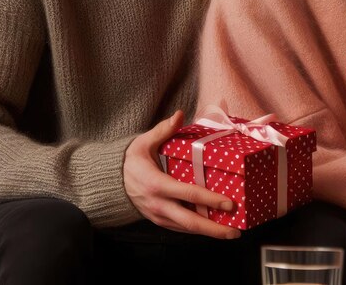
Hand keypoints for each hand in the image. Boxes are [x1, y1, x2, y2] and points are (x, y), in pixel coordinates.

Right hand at [123, 110, 239, 238]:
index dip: (210, 200)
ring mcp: (158, 216)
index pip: (188, 194)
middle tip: (235, 232)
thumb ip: (163, 130)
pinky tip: (211, 227)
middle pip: (190, 221)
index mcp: (156, 184)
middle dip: (214, 229)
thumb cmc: (130, 161)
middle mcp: (159, 204)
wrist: (110, 183)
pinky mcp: (159, 221)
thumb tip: (179, 114)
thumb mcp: (143, 142)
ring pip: (186, 228)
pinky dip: (196, 229)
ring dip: (207, 232)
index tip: (228, 204)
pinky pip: (180, 228)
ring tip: (229, 232)